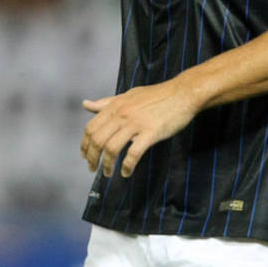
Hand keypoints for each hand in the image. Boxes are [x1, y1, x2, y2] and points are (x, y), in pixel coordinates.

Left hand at [81, 81, 197, 177]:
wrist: (183, 93)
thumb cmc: (157, 95)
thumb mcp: (128, 96)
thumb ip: (106, 103)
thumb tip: (85, 104)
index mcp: (115, 106)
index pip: (91, 128)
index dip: (85, 145)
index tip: (85, 156)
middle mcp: (122, 114)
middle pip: (97, 140)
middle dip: (92, 158)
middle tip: (93, 168)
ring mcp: (136, 123)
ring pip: (112, 148)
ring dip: (107, 165)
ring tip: (108, 173)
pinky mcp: (151, 132)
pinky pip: (133, 153)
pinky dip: (127, 166)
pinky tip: (126, 172)